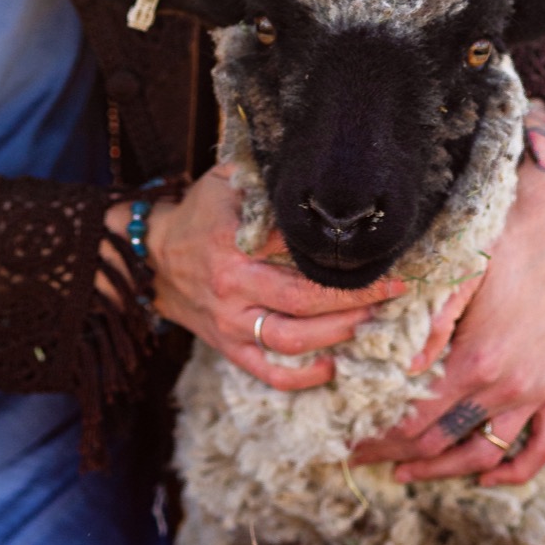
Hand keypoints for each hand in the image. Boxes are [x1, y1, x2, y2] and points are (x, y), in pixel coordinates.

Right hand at [98, 165, 405, 390]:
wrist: (150, 257)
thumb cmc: (200, 213)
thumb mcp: (227, 181)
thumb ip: (266, 176)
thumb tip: (316, 167)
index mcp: (232, 242)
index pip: (295, 248)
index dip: (340, 251)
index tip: (381, 247)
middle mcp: (231, 286)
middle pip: (303, 300)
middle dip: (355, 296)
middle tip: (394, 289)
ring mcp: (229, 322)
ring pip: (291, 339)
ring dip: (338, 333)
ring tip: (373, 320)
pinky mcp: (228, 347)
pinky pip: (268, 372)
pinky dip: (303, 377)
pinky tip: (335, 365)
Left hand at [350, 104, 544, 485]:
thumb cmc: (494, 246)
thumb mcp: (452, 280)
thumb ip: (427, 329)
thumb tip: (399, 371)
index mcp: (476, 361)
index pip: (416, 421)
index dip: (380, 438)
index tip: (352, 442)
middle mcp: (510, 384)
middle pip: (443, 442)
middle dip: (398, 456)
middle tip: (363, 455)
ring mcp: (540, 390)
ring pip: (488, 455)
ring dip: (445, 470)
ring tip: (408, 470)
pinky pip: (542, 446)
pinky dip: (514, 470)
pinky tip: (485, 475)